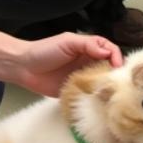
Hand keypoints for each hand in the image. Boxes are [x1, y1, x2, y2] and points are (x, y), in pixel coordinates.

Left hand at [8, 33, 122, 96]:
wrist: (23, 68)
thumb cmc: (44, 51)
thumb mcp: (68, 42)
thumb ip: (88, 45)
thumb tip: (108, 53)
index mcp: (88, 48)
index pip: (110, 51)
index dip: (116, 57)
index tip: (118, 66)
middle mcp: (88, 63)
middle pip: (109, 67)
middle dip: (115, 74)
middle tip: (119, 82)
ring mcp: (82, 78)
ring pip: (101, 82)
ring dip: (106, 86)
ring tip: (111, 93)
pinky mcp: (75, 91)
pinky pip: (89, 94)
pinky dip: (95, 97)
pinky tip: (99, 100)